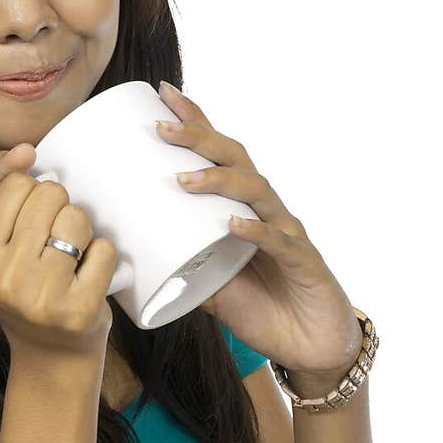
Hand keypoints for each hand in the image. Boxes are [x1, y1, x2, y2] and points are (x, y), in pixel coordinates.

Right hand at [0, 142, 116, 360]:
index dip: (34, 196)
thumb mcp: (0, 238)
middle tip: (56, 243)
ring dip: (83, 231)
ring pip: (78, 218)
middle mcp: (4, 279)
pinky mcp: (78, 311)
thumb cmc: (27, 285)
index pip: (19, 185)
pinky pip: (105, 249)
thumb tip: (24, 148)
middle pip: (51, 195)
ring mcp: (41, 298)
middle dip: (60, 210)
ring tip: (73, 256)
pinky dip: (104, 256)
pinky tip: (88, 275)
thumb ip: (2, 184)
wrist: (51, 353)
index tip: (34, 225)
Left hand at [155, 81, 362, 379]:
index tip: (162, 93)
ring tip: (183, 179)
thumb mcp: (209, 289)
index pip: (219, 154)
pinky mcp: (304, 262)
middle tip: (162, 128)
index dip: (196, 120)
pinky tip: (233, 224)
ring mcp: (287, 233)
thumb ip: (181, 271)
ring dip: (219, 180)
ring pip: (256, 190)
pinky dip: (255, 230)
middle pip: (236, 159)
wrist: (311, 348)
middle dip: (199, 137)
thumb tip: (131, 264)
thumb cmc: (263, 310)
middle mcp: (267, 210)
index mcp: (244, 208)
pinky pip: (279, 240)